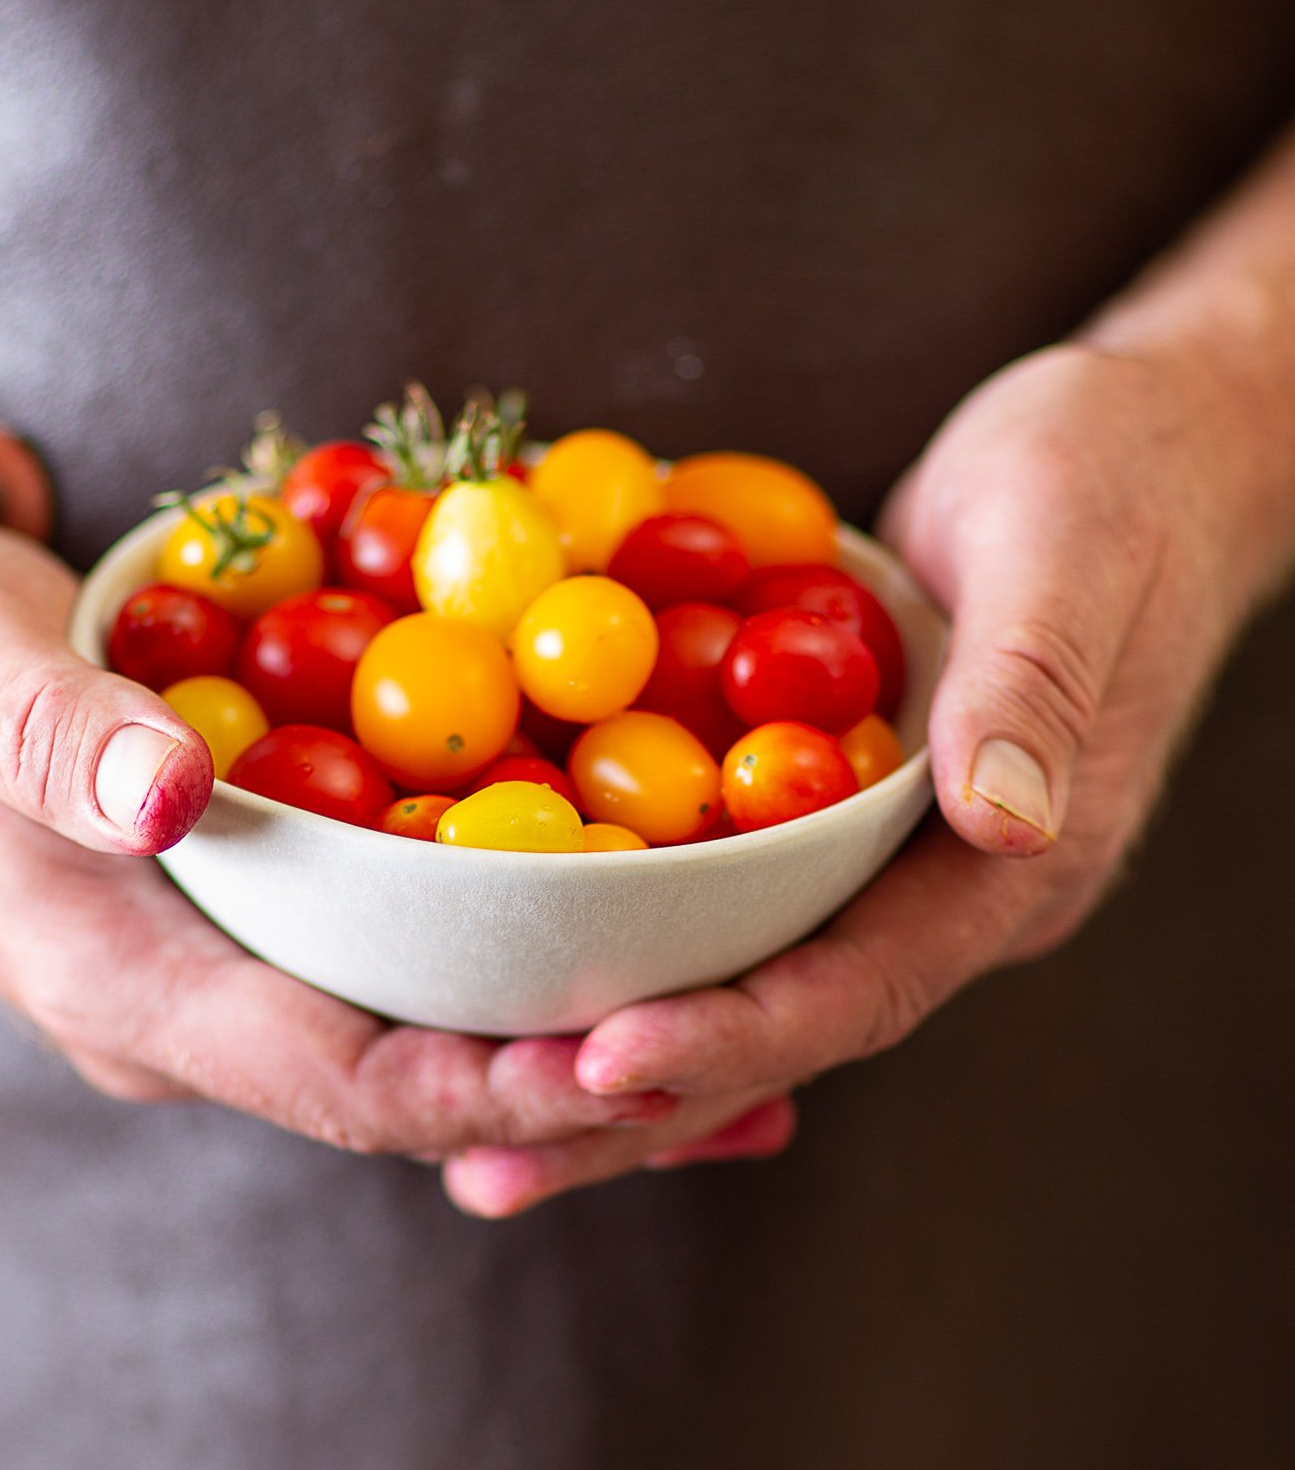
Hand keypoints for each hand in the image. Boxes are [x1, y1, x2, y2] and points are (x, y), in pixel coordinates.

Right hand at [0, 515, 682, 1151]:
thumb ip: (57, 738)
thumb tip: (174, 792)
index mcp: (124, 984)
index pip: (331, 1077)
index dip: (483, 1086)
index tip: (626, 1065)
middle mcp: (192, 1007)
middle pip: (406, 1086)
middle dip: (565, 1085)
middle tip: (740, 1063)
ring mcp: (231, 968)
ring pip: (420, 1036)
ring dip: (564, 1039)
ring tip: (733, 1039)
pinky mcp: (262, 915)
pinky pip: (406, 961)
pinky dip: (513, 962)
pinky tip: (622, 936)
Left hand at [441, 341, 1284, 1214]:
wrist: (1137, 453)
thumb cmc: (1114, 482)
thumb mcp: (1071, 550)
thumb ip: (1034, 684)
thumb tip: (1004, 822)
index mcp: (1012, 862)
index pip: (865, 982)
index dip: (736, 1034)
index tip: (603, 1063)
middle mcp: (940, 887)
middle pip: (780, 1020)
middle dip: (640, 1098)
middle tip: (487, 1158)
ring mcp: (882, 856)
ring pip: (738, 975)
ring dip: (612, 1052)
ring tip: (473, 1115)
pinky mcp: (829, 806)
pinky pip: (721, 889)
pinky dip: (627, 939)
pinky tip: (527, 969)